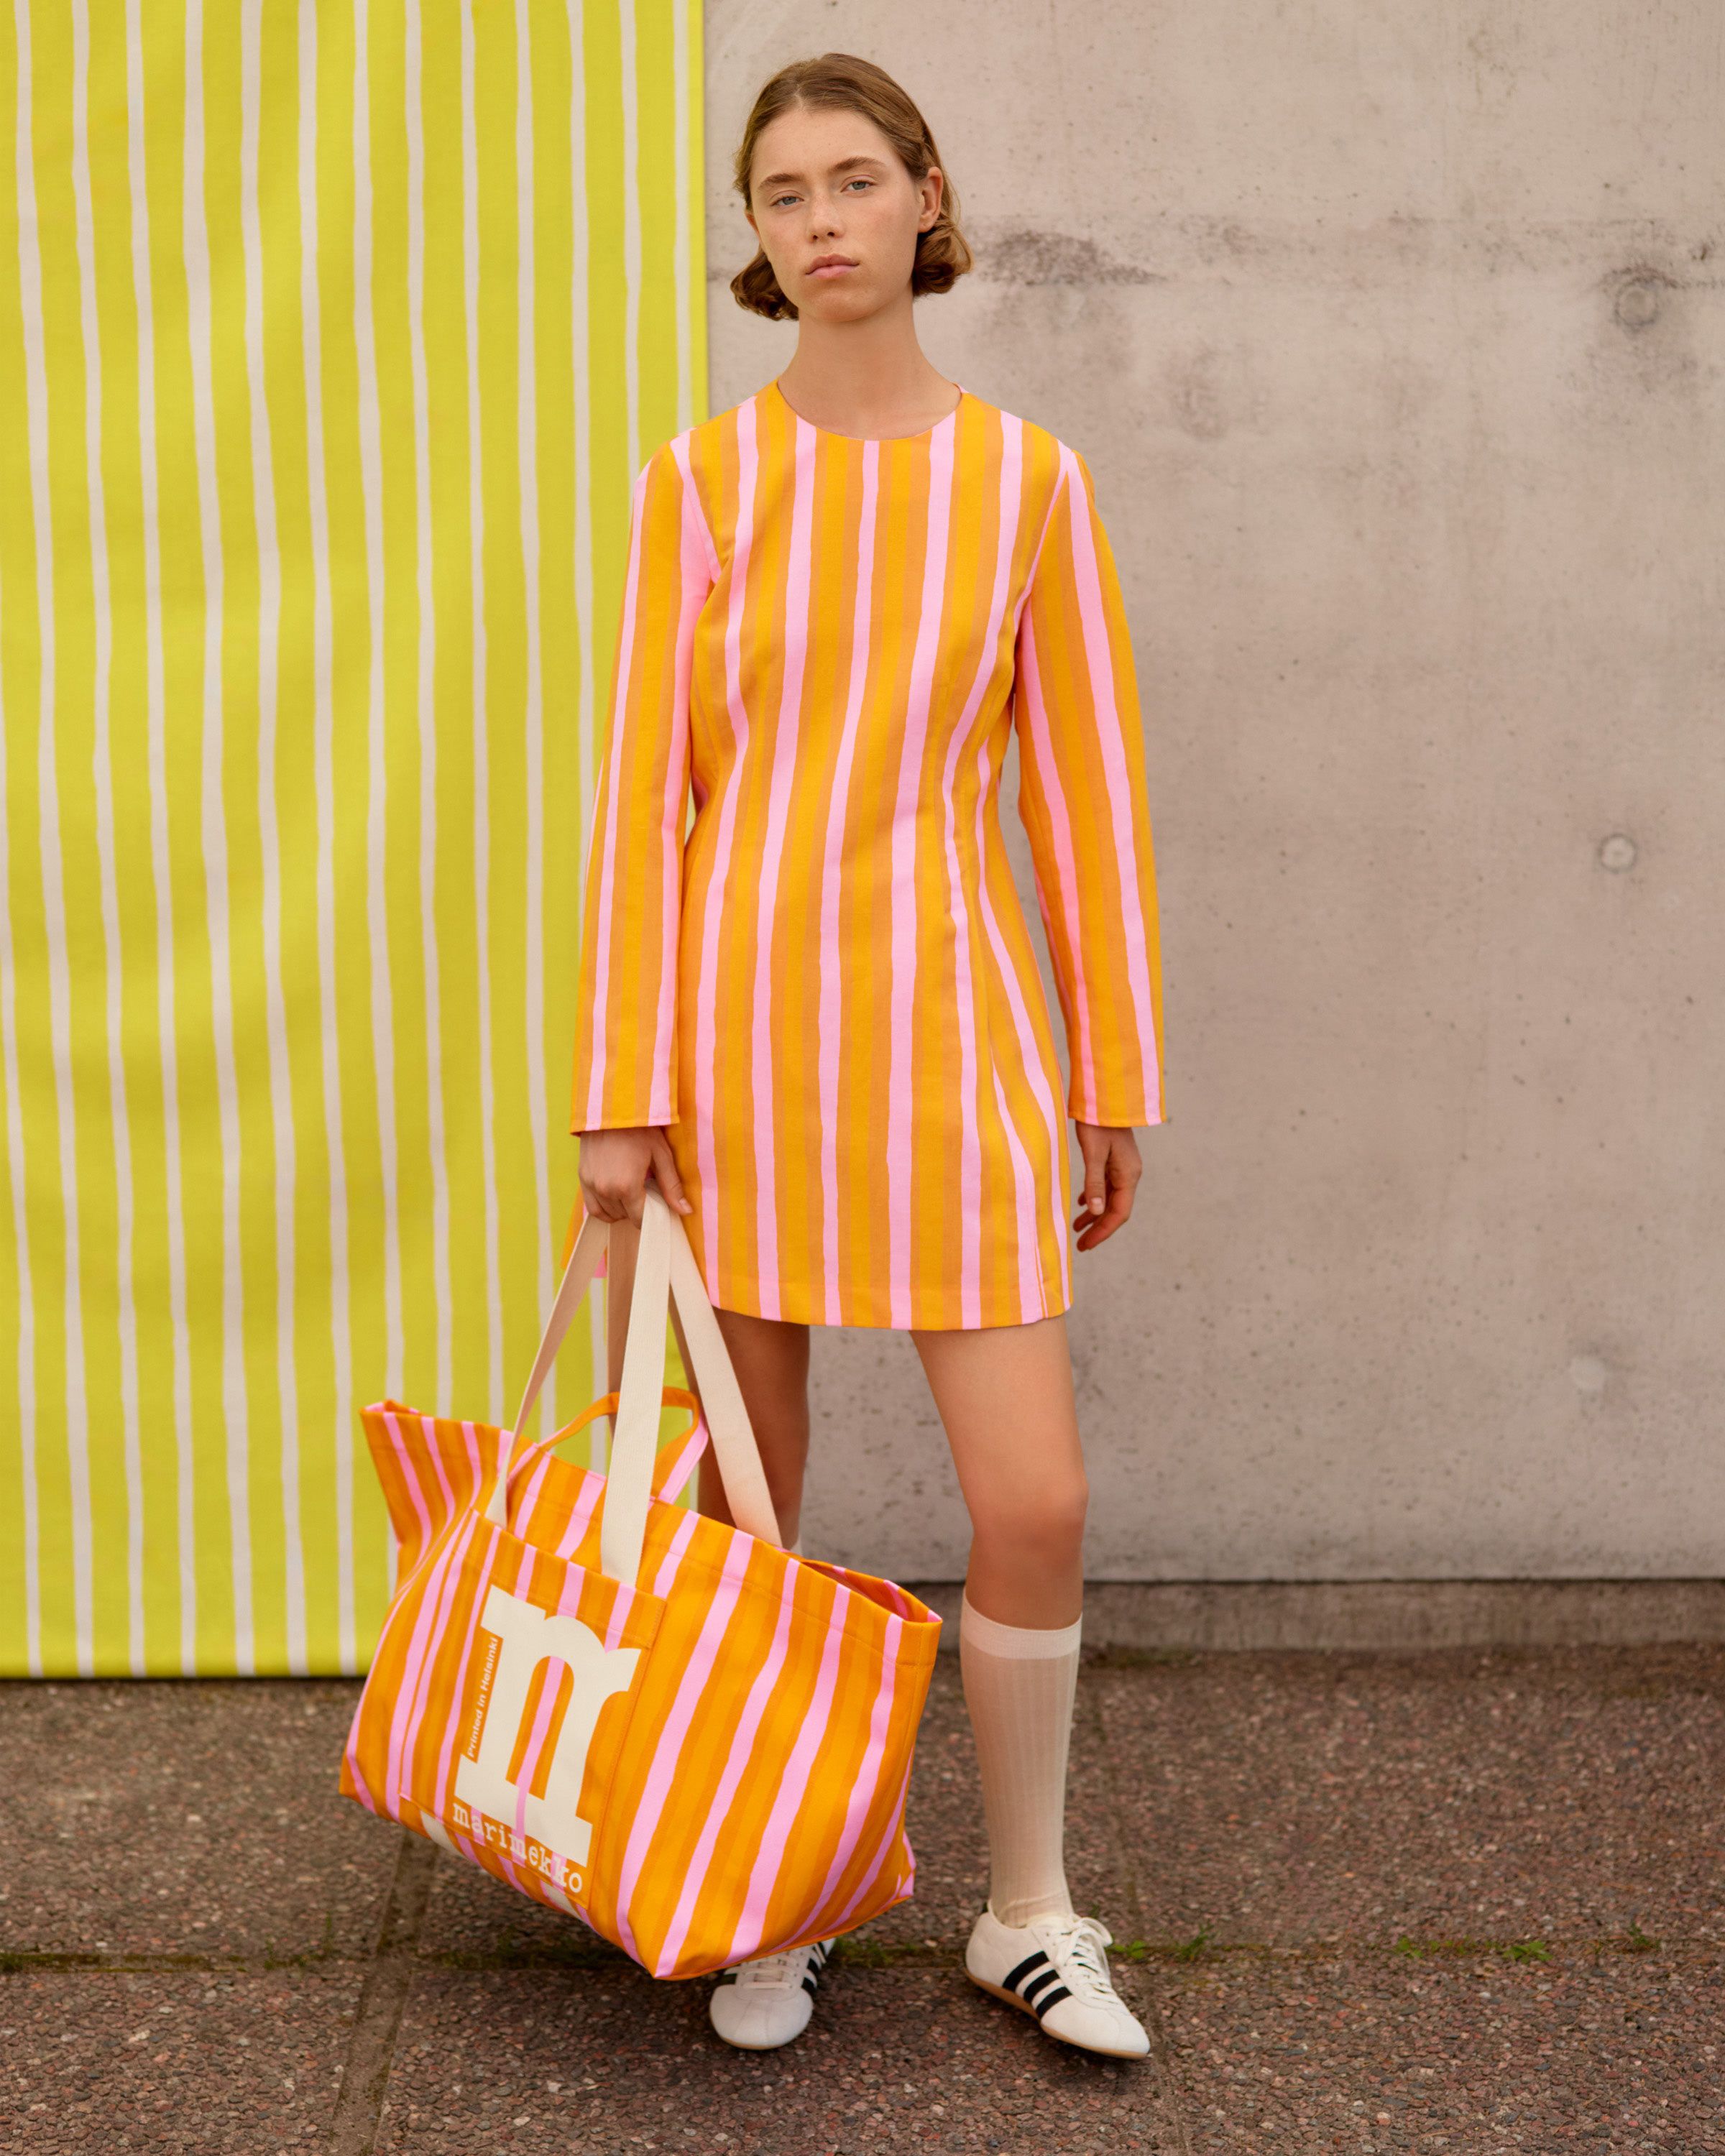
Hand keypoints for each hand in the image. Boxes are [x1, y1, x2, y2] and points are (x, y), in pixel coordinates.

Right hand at [575, 1126, 692, 1223]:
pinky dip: (605, 1207)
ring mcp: (591, 1185)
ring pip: (608, 1214)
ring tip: (632, 1192)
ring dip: (621, 1210)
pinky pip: (593, 1207)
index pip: (640, 1219)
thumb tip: (686, 1211)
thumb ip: (671, 1187)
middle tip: (647, 1193)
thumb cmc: (640, 1129)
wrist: (612, 1108)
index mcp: (626, 1186)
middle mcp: (605, 1190)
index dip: (652, 1216)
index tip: (658, 1206)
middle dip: (638, 1210)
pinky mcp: (582, 1178)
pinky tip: (616, 1195)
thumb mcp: (661, 1155)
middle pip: (625, 1217)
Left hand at [1072, 1123, 1140, 1249]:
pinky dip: (1095, 1197)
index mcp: (1128, 1175)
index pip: (1119, 1213)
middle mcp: (1129, 1174)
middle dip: (1099, 1227)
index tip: (1086, 1244)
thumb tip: (1096, 1212)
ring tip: (1077, 1227)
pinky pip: (1107, 1186)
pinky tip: (1084, 1204)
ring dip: (1095, 1214)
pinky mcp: (1114, 1160)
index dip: (1103, 1231)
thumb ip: (1094, 1183)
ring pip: (1110, 1198)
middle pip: (1116, 1209)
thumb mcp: (1093, 1154)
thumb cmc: (1098, 1123)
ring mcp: (1123, 1167)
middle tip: (1081, 1244)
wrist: (1105, 1097)